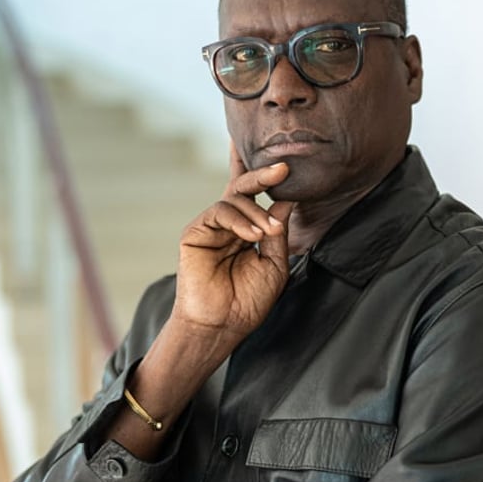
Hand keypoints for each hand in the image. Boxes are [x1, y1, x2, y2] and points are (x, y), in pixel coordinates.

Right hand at [171, 145, 294, 341]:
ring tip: (268, 233)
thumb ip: (278, 232)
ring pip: (234, 198)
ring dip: (256, 212)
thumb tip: (286, 201)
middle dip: (263, 175)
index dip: (259, 171)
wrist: (222, 325)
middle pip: (243, 187)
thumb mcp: (274, 264)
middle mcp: (227, 223)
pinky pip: (219, 211)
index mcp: (246, 229)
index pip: (252, 194)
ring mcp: (210, 226)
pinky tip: (252, 235)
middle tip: (284, 168)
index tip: (279, 156)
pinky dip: (239, 219)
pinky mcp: (196, 232)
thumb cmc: (247, 301)